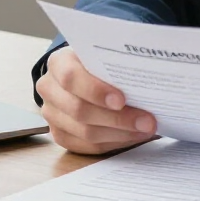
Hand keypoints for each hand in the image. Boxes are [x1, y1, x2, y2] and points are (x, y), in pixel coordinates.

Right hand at [35, 47, 156, 154]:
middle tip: (147, 121)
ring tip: (145, 130)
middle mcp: (50, 88)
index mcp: (59, 63)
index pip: (71, 78)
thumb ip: (117, 62)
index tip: (122, 100)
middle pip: (80, 110)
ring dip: (120, 133)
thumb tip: (150, 75)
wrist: (84, 73)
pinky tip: (132, 136)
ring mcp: (52, 114)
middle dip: (118, 118)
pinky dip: (112, 142)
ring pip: (84, 132)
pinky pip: (86, 145)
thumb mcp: (105, 55)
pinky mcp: (59, 134)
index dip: (96, 91)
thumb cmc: (100, 62)